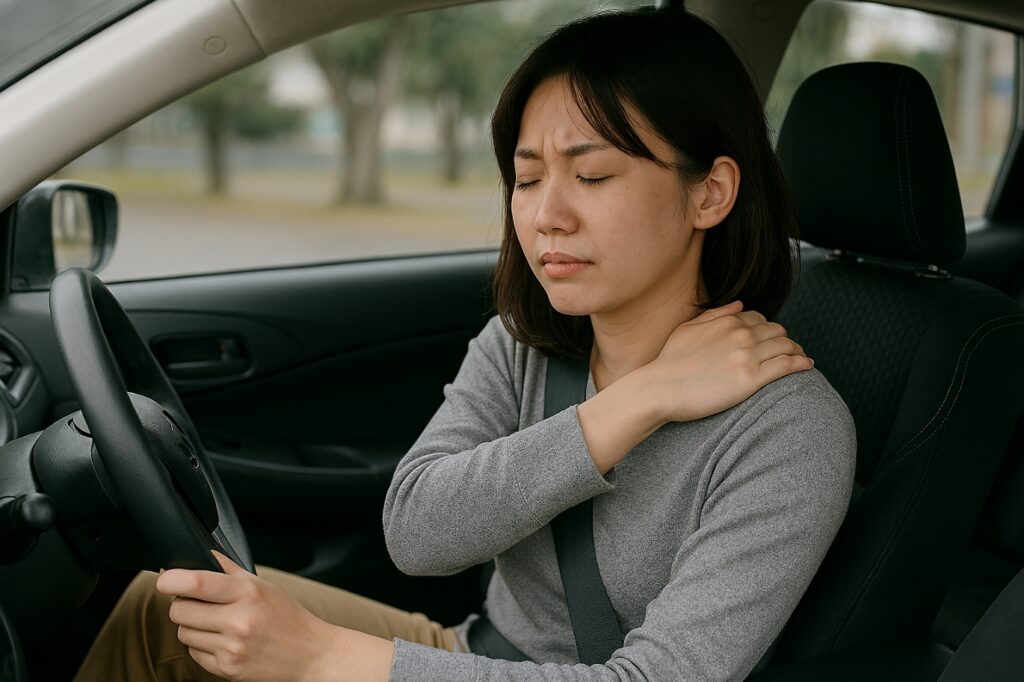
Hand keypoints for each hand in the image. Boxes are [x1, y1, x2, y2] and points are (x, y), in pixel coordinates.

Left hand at [156, 552, 353, 680]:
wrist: (310, 654)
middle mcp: (238, 621)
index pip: (195, 583)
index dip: (171, 579)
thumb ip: (229, 569)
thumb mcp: (264, 586)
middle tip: (197, 603)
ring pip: (183, 633)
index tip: (165, 579)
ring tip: (215, 623)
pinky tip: (221, 640)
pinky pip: (194, 653)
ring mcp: (232, 648)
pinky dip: (201, 645)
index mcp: (248, 593)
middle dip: (182, 605)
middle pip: (179, 611)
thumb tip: (201, 554)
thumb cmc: (287, 616)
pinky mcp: (227, 669)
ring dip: (191, 627)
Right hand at [644, 301, 811, 422]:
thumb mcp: (688, 329)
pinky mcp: (752, 378)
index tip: (770, 339)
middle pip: (777, 331)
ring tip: (801, 358)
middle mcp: (741, 334)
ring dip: (797, 350)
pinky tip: (807, 366)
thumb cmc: (669, 362)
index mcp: (727, 321)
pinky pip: (787, 365)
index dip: (768, 328)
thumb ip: (715, 314)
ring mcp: (748, 356)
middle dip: (785, 339)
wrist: (660, 388)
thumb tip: (740, 304)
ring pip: (786, 346)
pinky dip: (801, 363)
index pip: (759, 318)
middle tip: (789, 349)